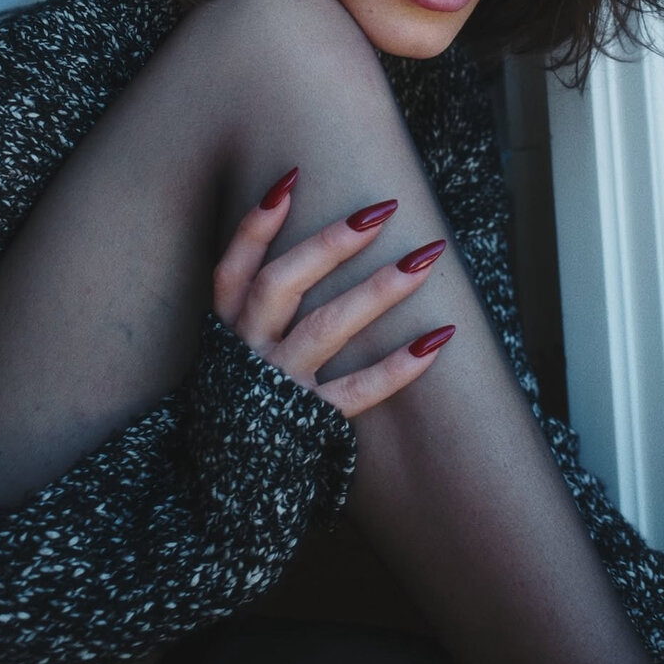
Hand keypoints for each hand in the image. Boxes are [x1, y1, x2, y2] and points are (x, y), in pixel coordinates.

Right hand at [212, 167, 454, 417]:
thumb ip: (258, 301)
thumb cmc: (247, 395)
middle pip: (282, 284)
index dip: (256, 225)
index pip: (233, 267)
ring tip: (424, 260)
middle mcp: (248, 350)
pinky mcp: (310, 421)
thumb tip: (297, 227)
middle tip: (380, 211)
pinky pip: (357, 390)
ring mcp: (279, 385)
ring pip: (326, 328)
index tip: (290, 180)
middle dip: (330, 244)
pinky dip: (398, 367)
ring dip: (377, 290)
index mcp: (228, 327)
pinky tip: (436, 340)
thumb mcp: (235, 345)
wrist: (233, 483)